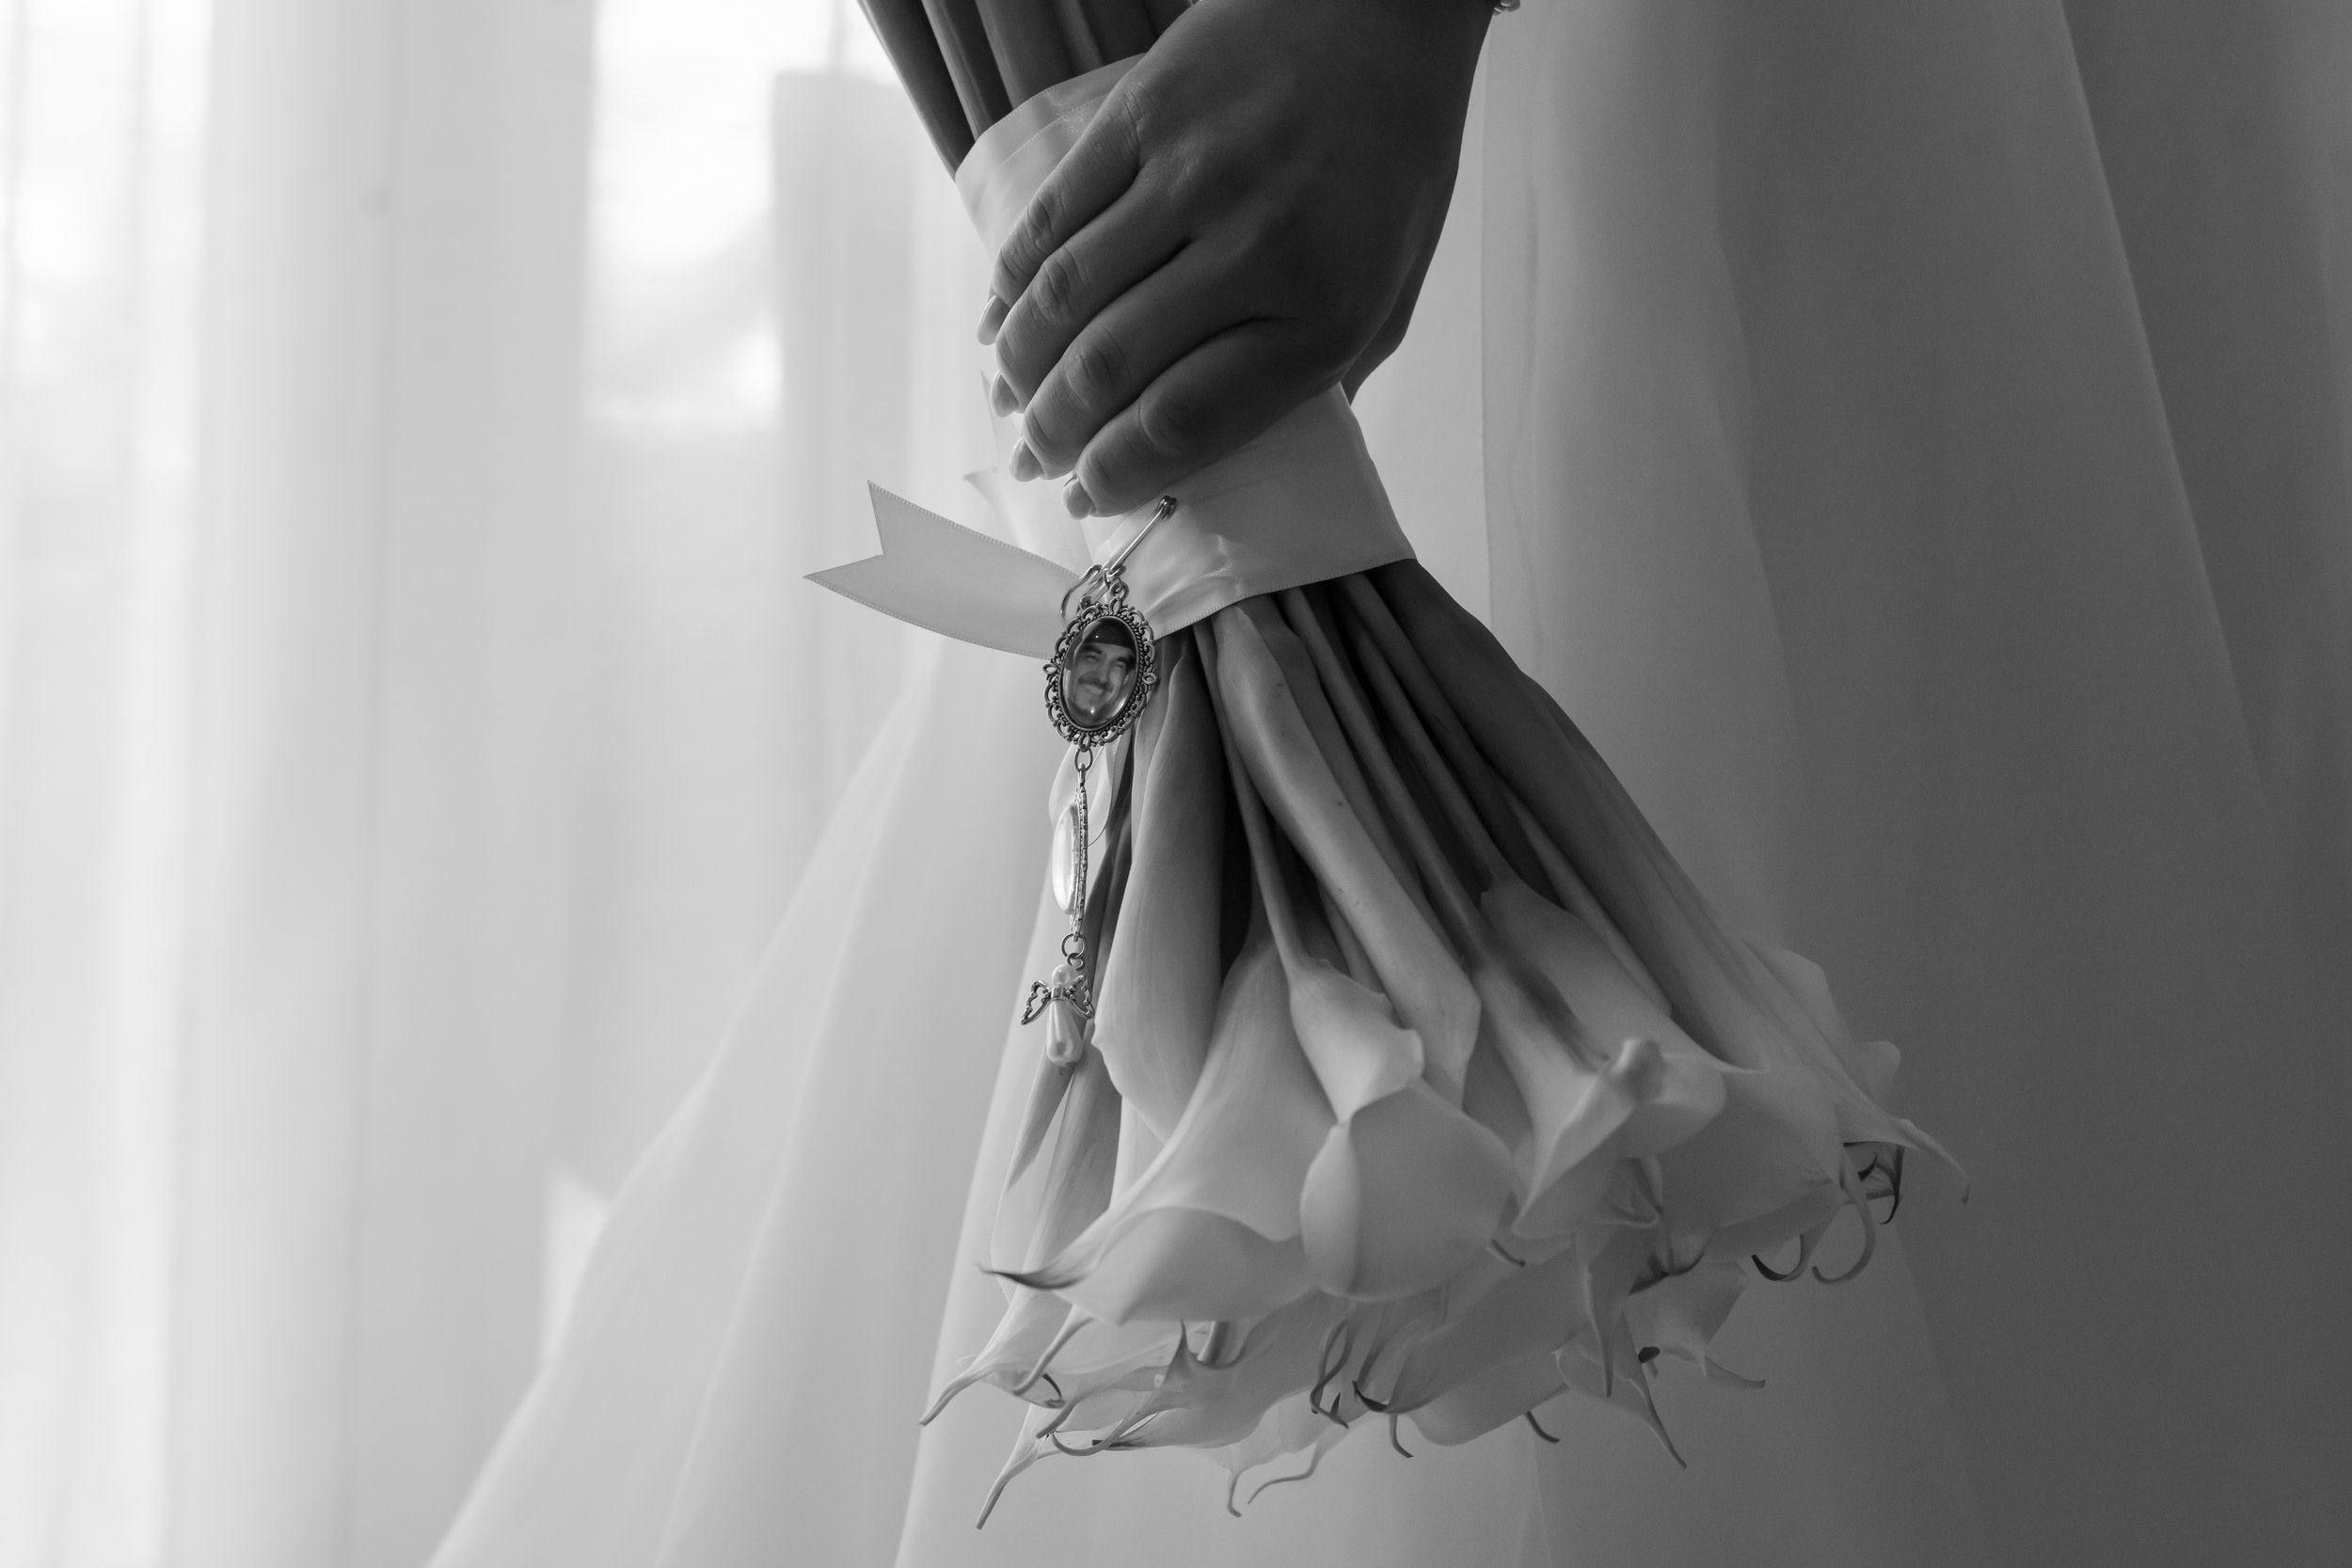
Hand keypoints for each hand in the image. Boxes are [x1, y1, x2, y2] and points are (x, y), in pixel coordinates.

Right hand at [982, 0, 1491, 516]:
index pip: (1187, 419)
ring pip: (1064, 298)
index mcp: (1326, 310)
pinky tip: (998, 324)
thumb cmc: (1390, 166)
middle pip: (1110, 368)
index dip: (1118, 472)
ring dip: (1018, 368)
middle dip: (1052, 433)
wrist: (1382, 15)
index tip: (1088, 494)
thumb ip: (1321, 380)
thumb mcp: (1390, 292)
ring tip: (1008, 401)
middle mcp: (1256, 245)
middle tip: (1033, 458)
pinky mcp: (1140, 114)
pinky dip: (1009, 283)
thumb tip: (1228, 464)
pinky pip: (1051, 217)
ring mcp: (1190, 173)